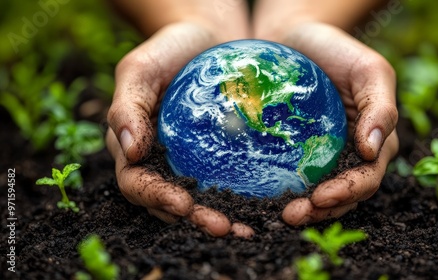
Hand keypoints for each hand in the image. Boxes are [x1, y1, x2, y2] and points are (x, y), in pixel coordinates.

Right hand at [106, 23, 253, 237]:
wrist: (204, 39)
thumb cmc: (168, 50)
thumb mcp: (140, 69)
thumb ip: (127, 106)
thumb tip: (129, 150)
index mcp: (131, 148)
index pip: (137, 183)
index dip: (157, 198)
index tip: (185, 204)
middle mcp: (157, 162)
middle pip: (169, 202)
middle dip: (194, 219)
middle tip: (225, 227)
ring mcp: (185, 162)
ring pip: (197, 200)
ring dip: (218, 217)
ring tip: (246, 228)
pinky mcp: (213, 158)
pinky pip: (223, 183)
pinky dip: (238, 199)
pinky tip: (261, 207)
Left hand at [257, 22, 398, 225]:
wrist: (296, 38)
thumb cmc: (337, 50)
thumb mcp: (369, 70)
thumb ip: (380, 108)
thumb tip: (372, 150)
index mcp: (375, 141)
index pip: (366, 177)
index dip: (347, 192)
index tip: (320, 198)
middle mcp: (351, 154)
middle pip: (344, 194)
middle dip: (322, 210)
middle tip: (293, 215)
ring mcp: (324, 155)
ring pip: (321, 194)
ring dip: (305, 210)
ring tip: (283, 215)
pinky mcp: (298, 152)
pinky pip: (295, 177)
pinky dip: (286, 192)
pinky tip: (268, 200)